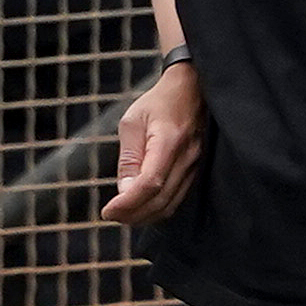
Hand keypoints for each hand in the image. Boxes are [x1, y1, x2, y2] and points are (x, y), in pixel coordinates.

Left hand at [101, 60, 207, 227]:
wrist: (193, 89)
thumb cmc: (159, 103)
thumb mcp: (132, 123)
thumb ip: (129, 158)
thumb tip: (124, 191)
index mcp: (169, 141)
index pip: (150, 184)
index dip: (128, 203)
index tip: (108, 211)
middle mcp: (188, 157)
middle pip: (161, 200)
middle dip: (133, 214)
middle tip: (111, 216)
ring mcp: (197, 165)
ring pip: (171, 204)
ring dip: (145, 216)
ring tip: (123, 216)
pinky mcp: (198, 170)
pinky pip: (179, 198)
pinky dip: (159, 209)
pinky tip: (142, 209)